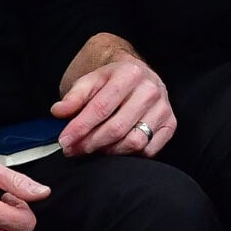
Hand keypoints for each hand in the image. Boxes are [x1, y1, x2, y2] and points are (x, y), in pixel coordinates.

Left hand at [53, 53, 173, 156]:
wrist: (139, 76)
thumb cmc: (113, 81)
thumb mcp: (91, 81)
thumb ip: (74, 96)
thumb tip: (59, 112)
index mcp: (129, 74)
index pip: (101, 107)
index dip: (80, 127)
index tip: (64, 141)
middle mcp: (150, 90)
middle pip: (117, 128)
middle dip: (90, 143)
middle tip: (73, 150)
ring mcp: (163, 109)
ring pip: (134, 142)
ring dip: (108, 151)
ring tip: (92, 150)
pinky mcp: (171, 124)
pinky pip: (149, 150)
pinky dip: (129, 155)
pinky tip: (114, 150)